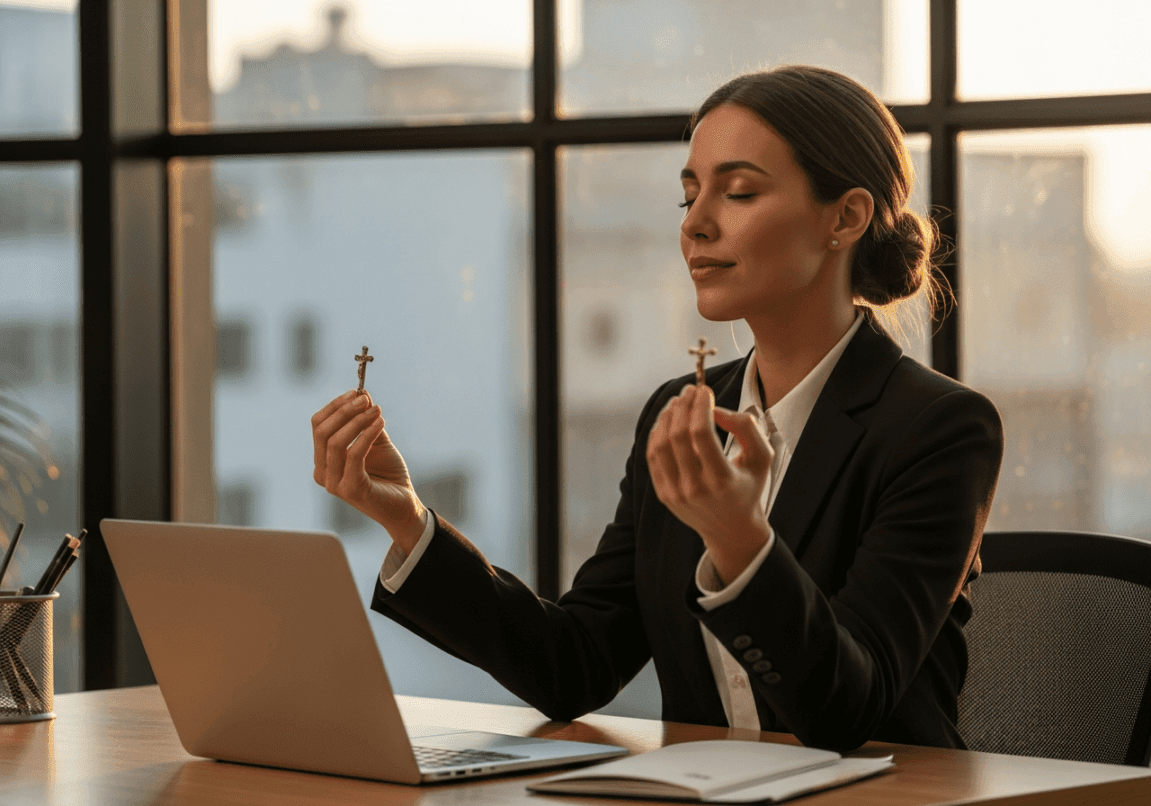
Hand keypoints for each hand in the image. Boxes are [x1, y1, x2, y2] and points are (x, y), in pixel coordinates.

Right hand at [311, 390, 425, 551]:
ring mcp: (333, 483)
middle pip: (322, 432)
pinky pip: (354, 454)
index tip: (356, 392)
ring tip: (377, 411)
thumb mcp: (377, 441)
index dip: (335, 406)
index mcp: (324, 460)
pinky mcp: (350, 490)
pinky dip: (367, 434)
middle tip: (365, 398)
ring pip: (335, 442)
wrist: (404, 505)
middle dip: (344, 410)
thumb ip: (366, 421)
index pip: (318, 425)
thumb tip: (363, 394)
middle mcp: (323, 472)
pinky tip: (380, 423)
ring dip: (357, 421)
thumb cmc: (388, 474)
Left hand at [646, 384, 774, 584]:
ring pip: (660, 444)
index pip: (701, 432)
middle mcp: (695, 488)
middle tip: (689, 391)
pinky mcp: (663, 494)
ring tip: (677, 402)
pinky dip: (657, 434)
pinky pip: (653, 457)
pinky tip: (667, 421)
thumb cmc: (749, 488)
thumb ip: (747, 428)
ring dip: (667, 417)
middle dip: (682, 406)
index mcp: (722, 479)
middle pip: (678, 435)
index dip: (700, 405)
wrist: (731, 530)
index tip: (704, 390)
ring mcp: (676, 493)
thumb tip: (717, 410)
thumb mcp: (762, 458)